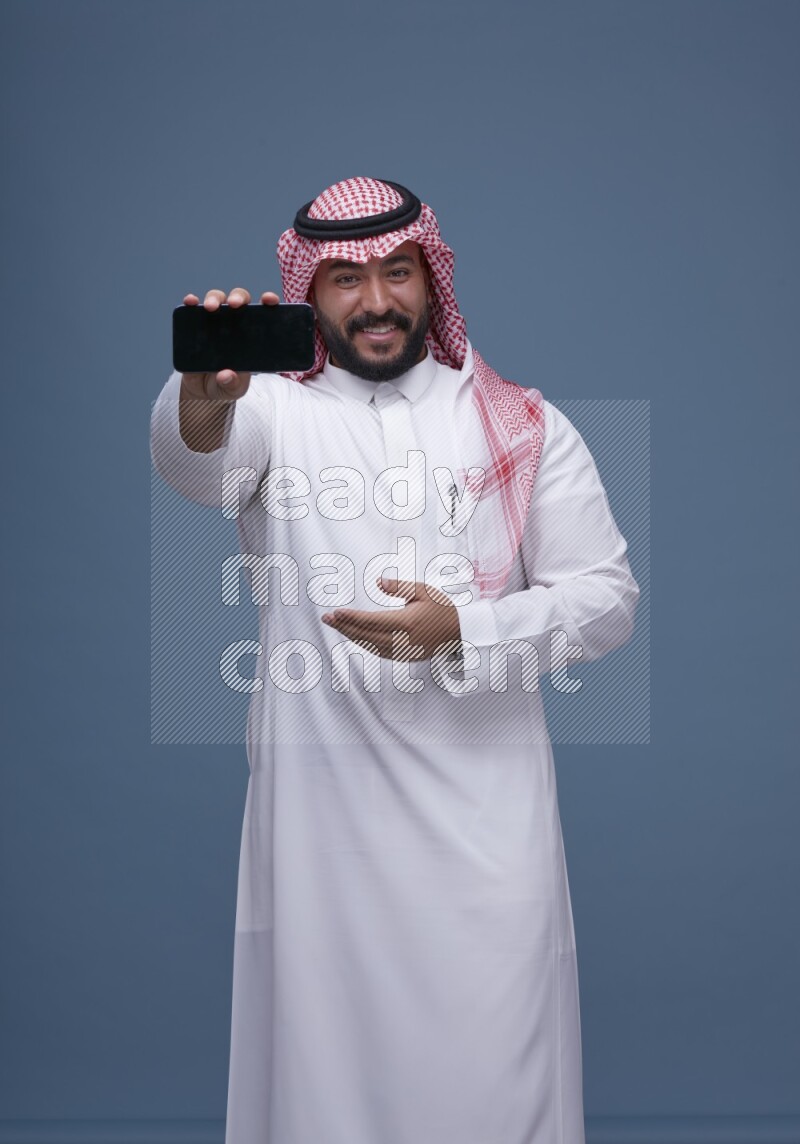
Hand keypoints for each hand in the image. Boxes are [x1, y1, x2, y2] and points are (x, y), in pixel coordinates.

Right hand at [180, 287, 279, 401]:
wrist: (202, 391)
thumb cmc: (226, 385)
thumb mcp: (234, 389)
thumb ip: (234, 383)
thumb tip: (226, 375)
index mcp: (251, 335)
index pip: (263, 313)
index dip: (268, 301)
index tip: (269, 299)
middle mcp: (235, 323)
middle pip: (239, 299)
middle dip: (238, 297)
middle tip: (234, 305)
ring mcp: (215, 322)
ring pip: (217, 299)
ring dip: (214, 298)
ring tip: (211, 307)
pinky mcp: (196, 325)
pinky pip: (194, 310)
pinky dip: (192, 303)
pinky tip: (190, 302)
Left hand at [321, 577, 462, 661]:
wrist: (459, 632)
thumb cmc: (441, 609)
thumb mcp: (423, 590)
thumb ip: (400, 586)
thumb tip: (378, 582)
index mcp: (407, 622)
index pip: (371, 620)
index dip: (351, 617)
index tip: (335, 612)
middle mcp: (403, 639)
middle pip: (365, 634)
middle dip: (344, 626)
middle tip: (326, 619)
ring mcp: (403, 650)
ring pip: (369, 645)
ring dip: (351, 636)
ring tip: (337, 626)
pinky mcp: (404, 656)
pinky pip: (378, 652)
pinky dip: (364, 644)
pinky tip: (355, 636)